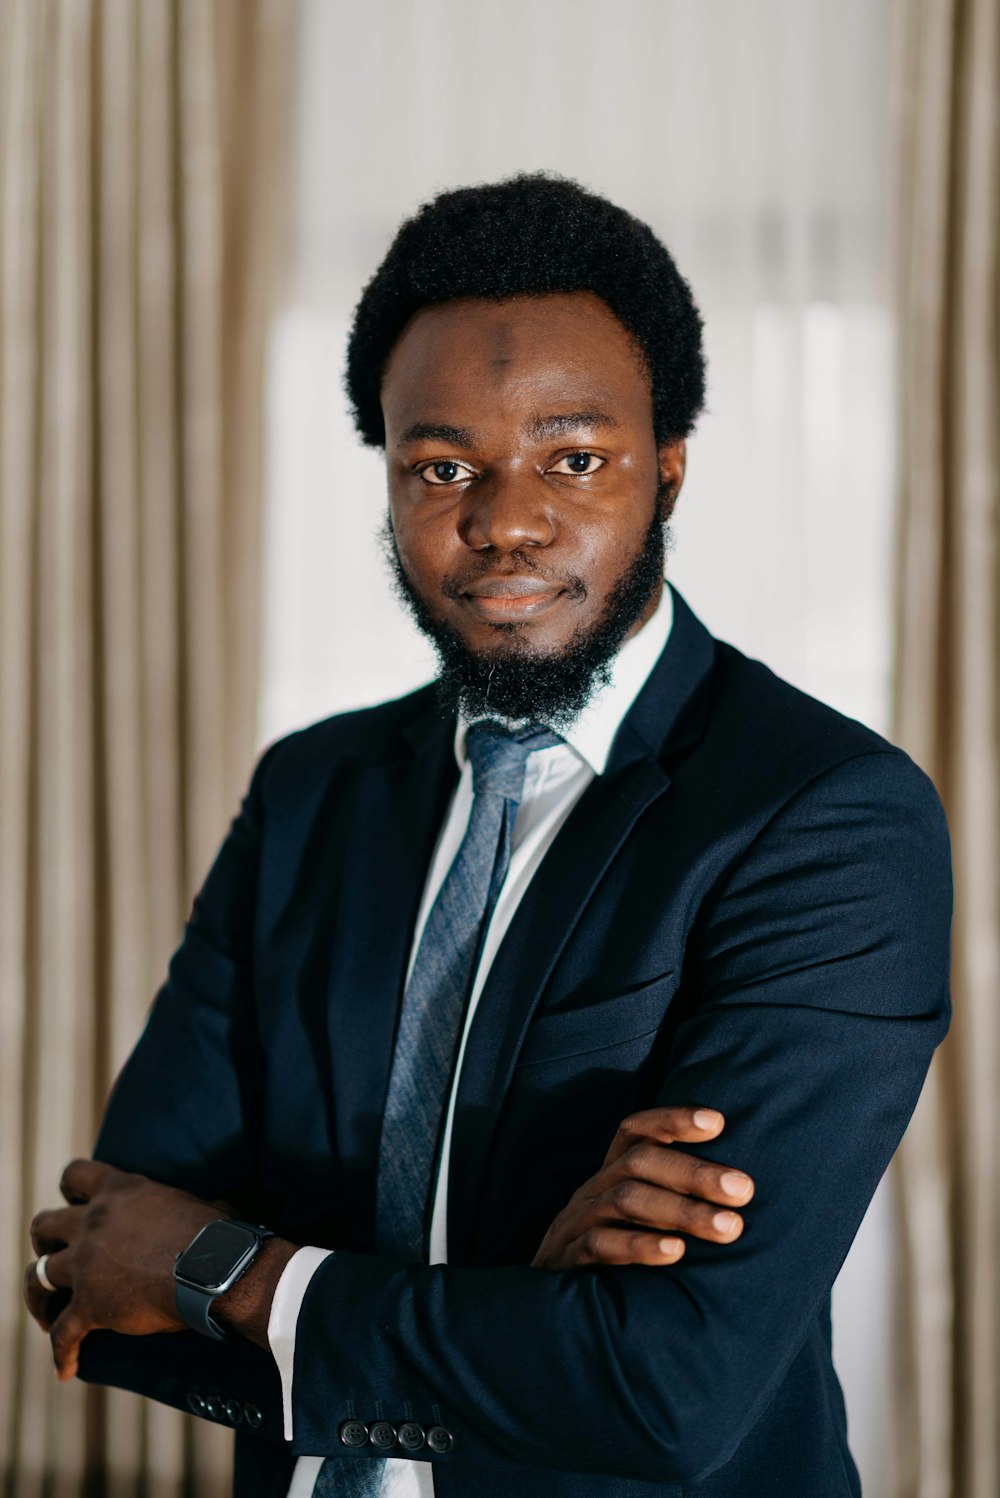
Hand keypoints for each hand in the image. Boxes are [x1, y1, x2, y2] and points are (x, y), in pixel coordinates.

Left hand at [23, 1159, 224, 1379]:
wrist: (215, 1270)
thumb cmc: (215, 1233)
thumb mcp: (193, 1201)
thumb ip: (182, 1205)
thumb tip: (213, 1207)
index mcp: (121, 1191)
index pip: (76, 1175)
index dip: (70, 1190)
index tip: (72, 1202)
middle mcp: (94, 1222)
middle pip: (44, 1225)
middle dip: (45, 1241)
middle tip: (54, 1254)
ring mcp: (86, 1264)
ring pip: (38, 1276)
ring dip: (39, 1295)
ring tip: (46, 1311)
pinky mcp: (88, 1305)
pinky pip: (62, 1334)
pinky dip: (61, 1353)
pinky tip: (66, 1369)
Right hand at [531, 1106, 753, 1269]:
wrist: (545, 1305)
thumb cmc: (612, 1254)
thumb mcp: (635, 1218)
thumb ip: (672, 1199)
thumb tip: (742, 1190)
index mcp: (611, 1173)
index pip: (636, 1131)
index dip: (672, 1120)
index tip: (718, 1122)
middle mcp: (594, 1189)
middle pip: (639, 1163)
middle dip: (695, 1173)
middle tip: (744, 1190)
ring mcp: (578, 1222)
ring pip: (627, 1200)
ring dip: (682, 1211)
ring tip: (728, 1227)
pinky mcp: (569, 1259)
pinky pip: (601, 1245)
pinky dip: (640, 1246)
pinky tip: (677, 1252)